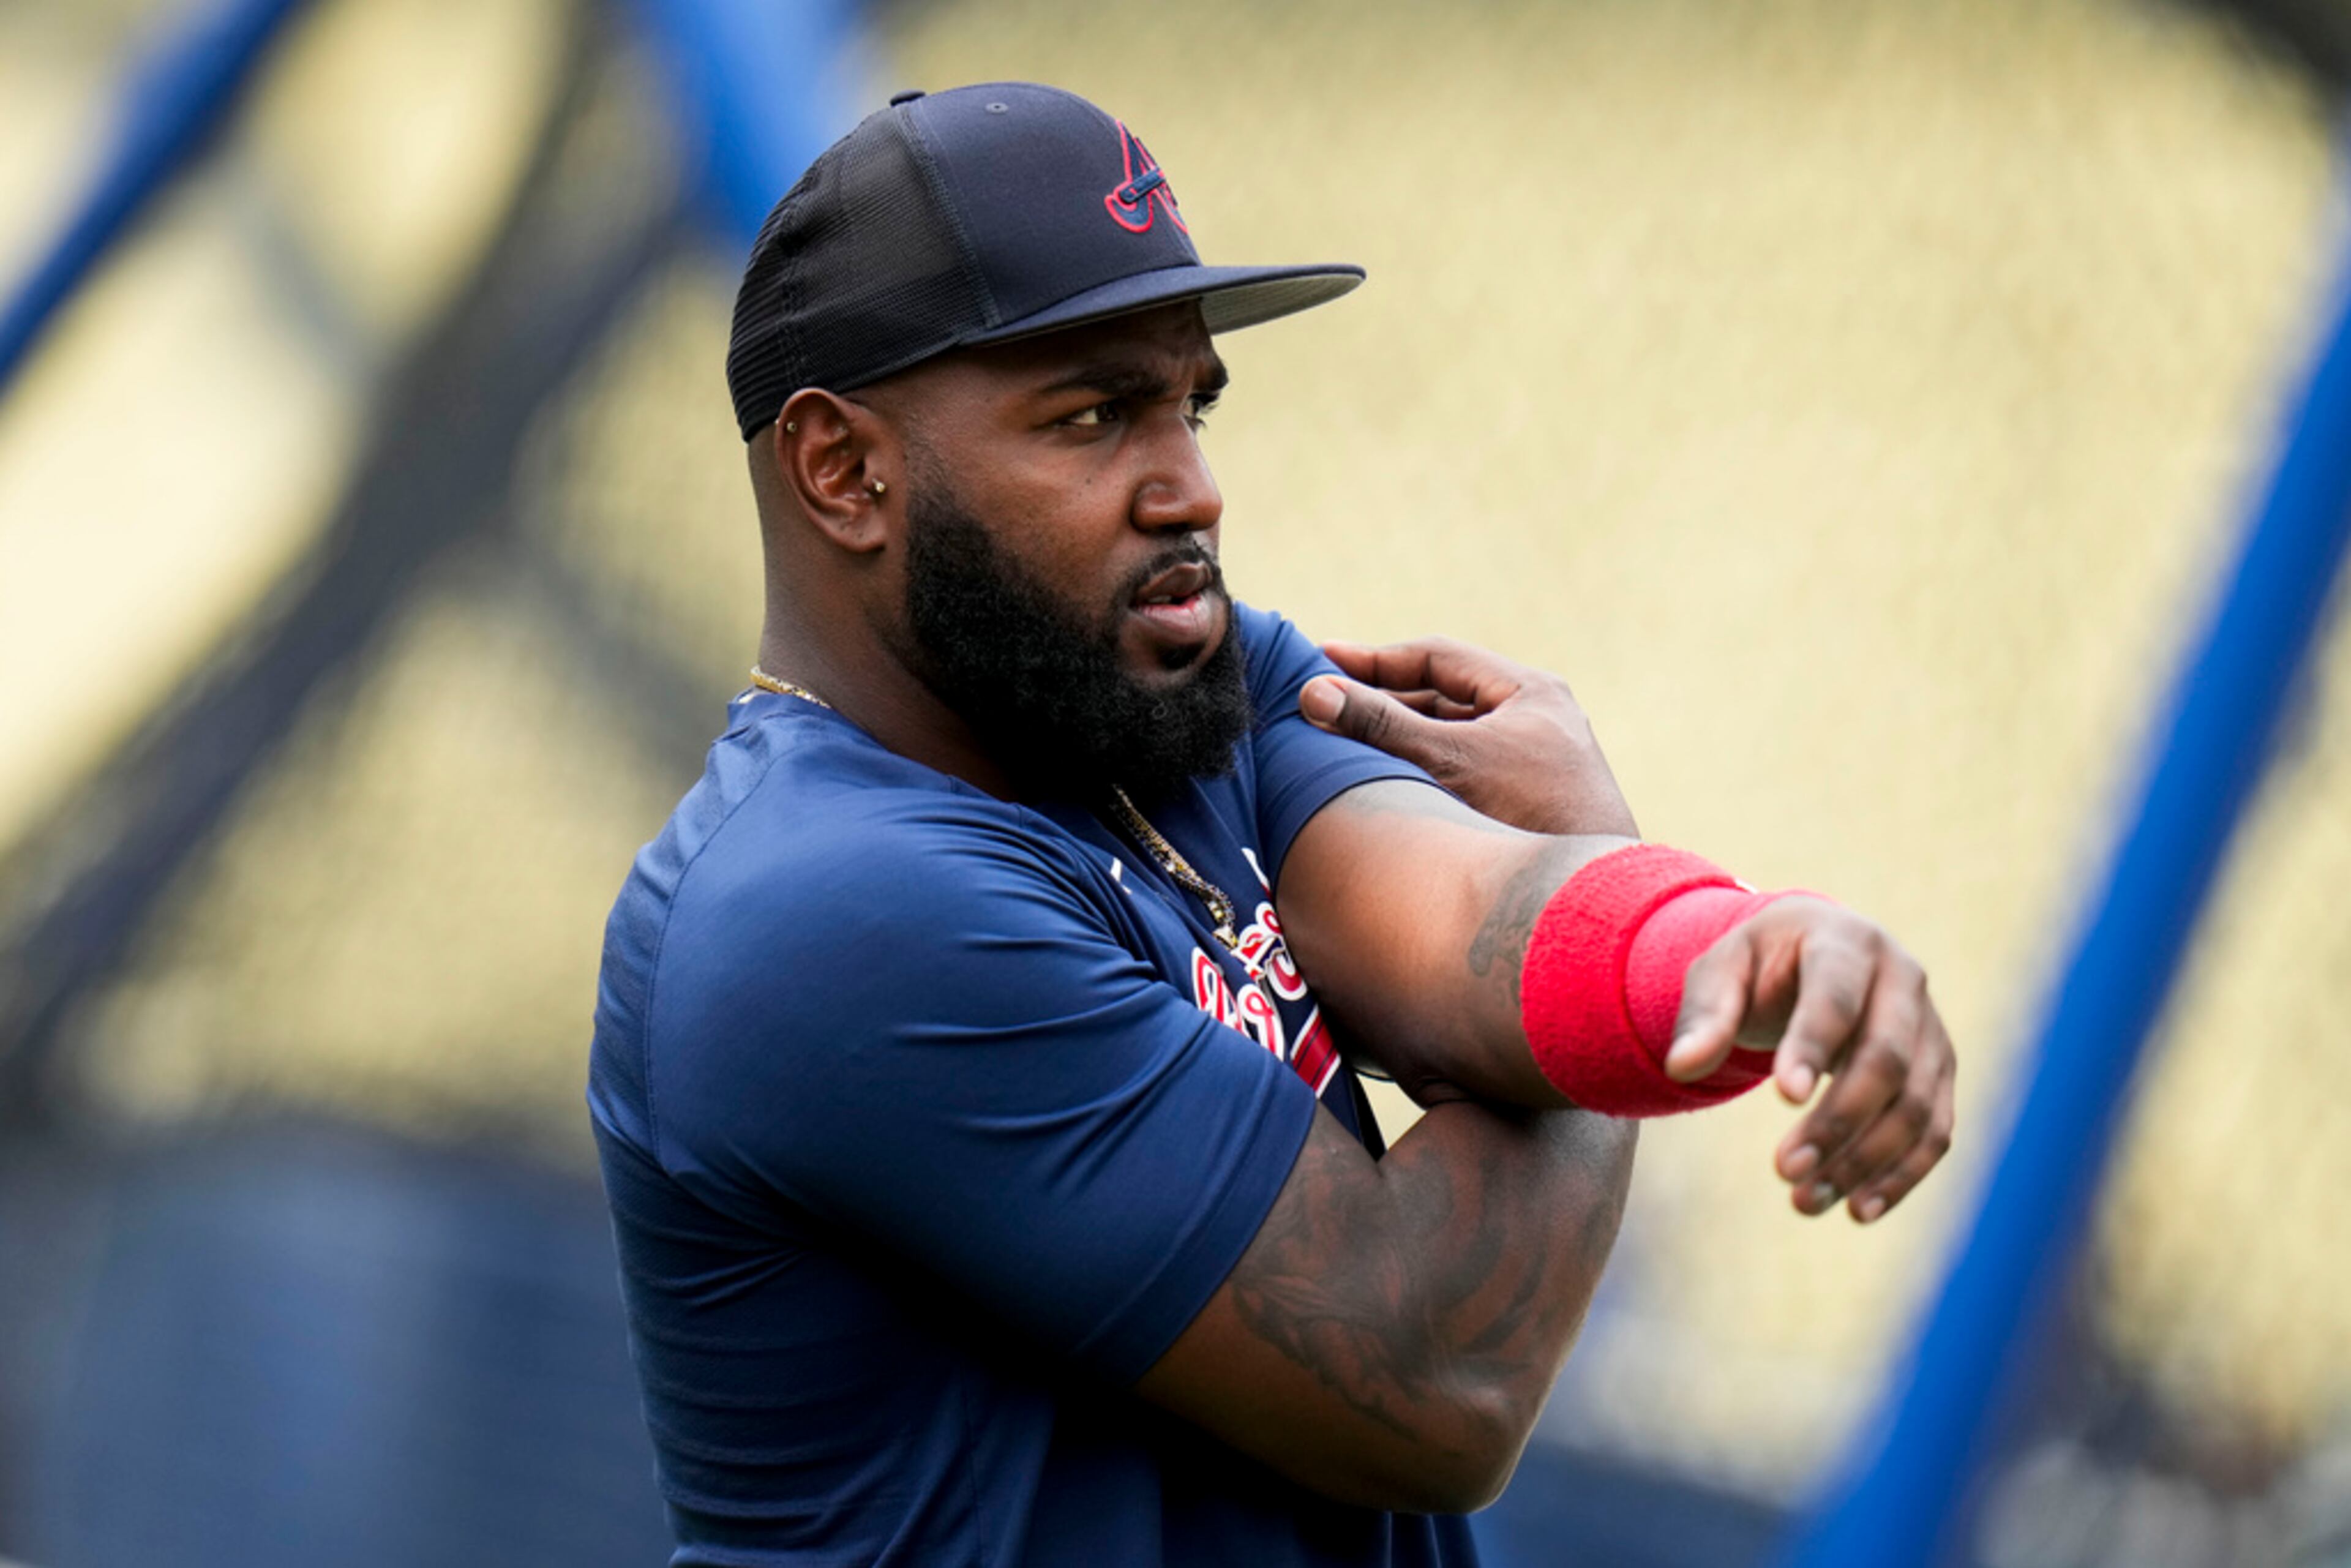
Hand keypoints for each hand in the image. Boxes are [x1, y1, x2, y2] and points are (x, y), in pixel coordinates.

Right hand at [1299, 637, 1637, 837]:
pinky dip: (1425, 775)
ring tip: (1342, 748)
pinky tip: (1391, 792)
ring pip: (1454, 741)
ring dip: (1402, 742)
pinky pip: (1465, 776)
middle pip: (1444, 698)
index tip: (1321, 661)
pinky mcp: (1531, 807)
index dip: (1374, 659)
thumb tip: (1313, 693)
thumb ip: (1382, 725)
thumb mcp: (1450, 760)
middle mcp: (1538, 722)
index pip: (1437, 658)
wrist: (1594, 899)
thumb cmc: (1532, 815)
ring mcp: (1537, 766)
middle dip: (1382, 701)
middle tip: (1323, 703)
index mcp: (1530, 692)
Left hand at [1664, 897, 1955, 1222]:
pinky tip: (1858, 1210)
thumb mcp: (1721, 971)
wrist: (1814, 953)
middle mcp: (1904, 979)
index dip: (1815, 1046)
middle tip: (1782, 1170)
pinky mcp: (1939, 1071)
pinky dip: (1902, 1174)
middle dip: (1838, 1120)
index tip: (1785, 1098)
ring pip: (1916, 1104)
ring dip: (1865, 1160)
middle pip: (1887, 1058)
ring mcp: (1931, 1028)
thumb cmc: (1761, 964)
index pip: (1836, 997)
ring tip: (1804, 1200)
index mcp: (1847, 942)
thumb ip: (1704, 1015)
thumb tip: (1682, 1067)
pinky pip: (1935, 1130)